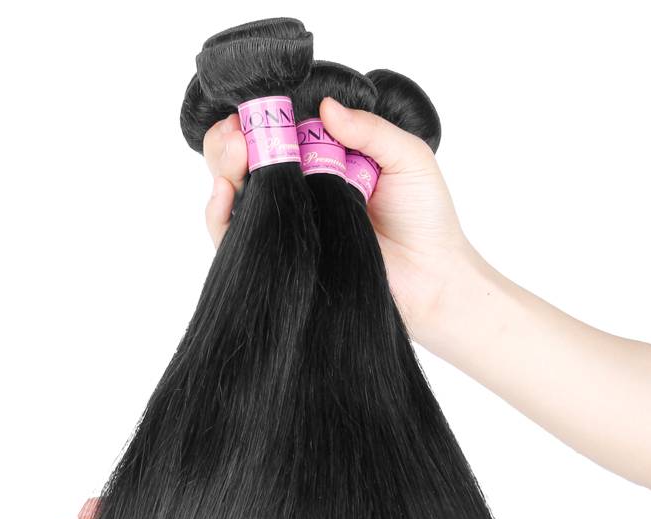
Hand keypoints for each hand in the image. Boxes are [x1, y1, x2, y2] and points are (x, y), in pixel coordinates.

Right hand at [201, 99, 481, 341]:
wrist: (431, 279)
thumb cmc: (427, 220)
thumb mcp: (407, 158)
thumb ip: (369, 129)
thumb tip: (325, 107)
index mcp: (325, 158)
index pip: (276, 130)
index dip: (256, 118)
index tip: (250, 111)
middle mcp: (300, 189)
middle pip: (244, 158)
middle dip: (231, 140)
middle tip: (238, 135)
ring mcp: (288, 224)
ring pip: (233, 192)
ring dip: (223, 168)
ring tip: (236, 155)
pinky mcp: (280, 258)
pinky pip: (234, 238)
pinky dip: (220, 215)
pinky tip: (225, 193)